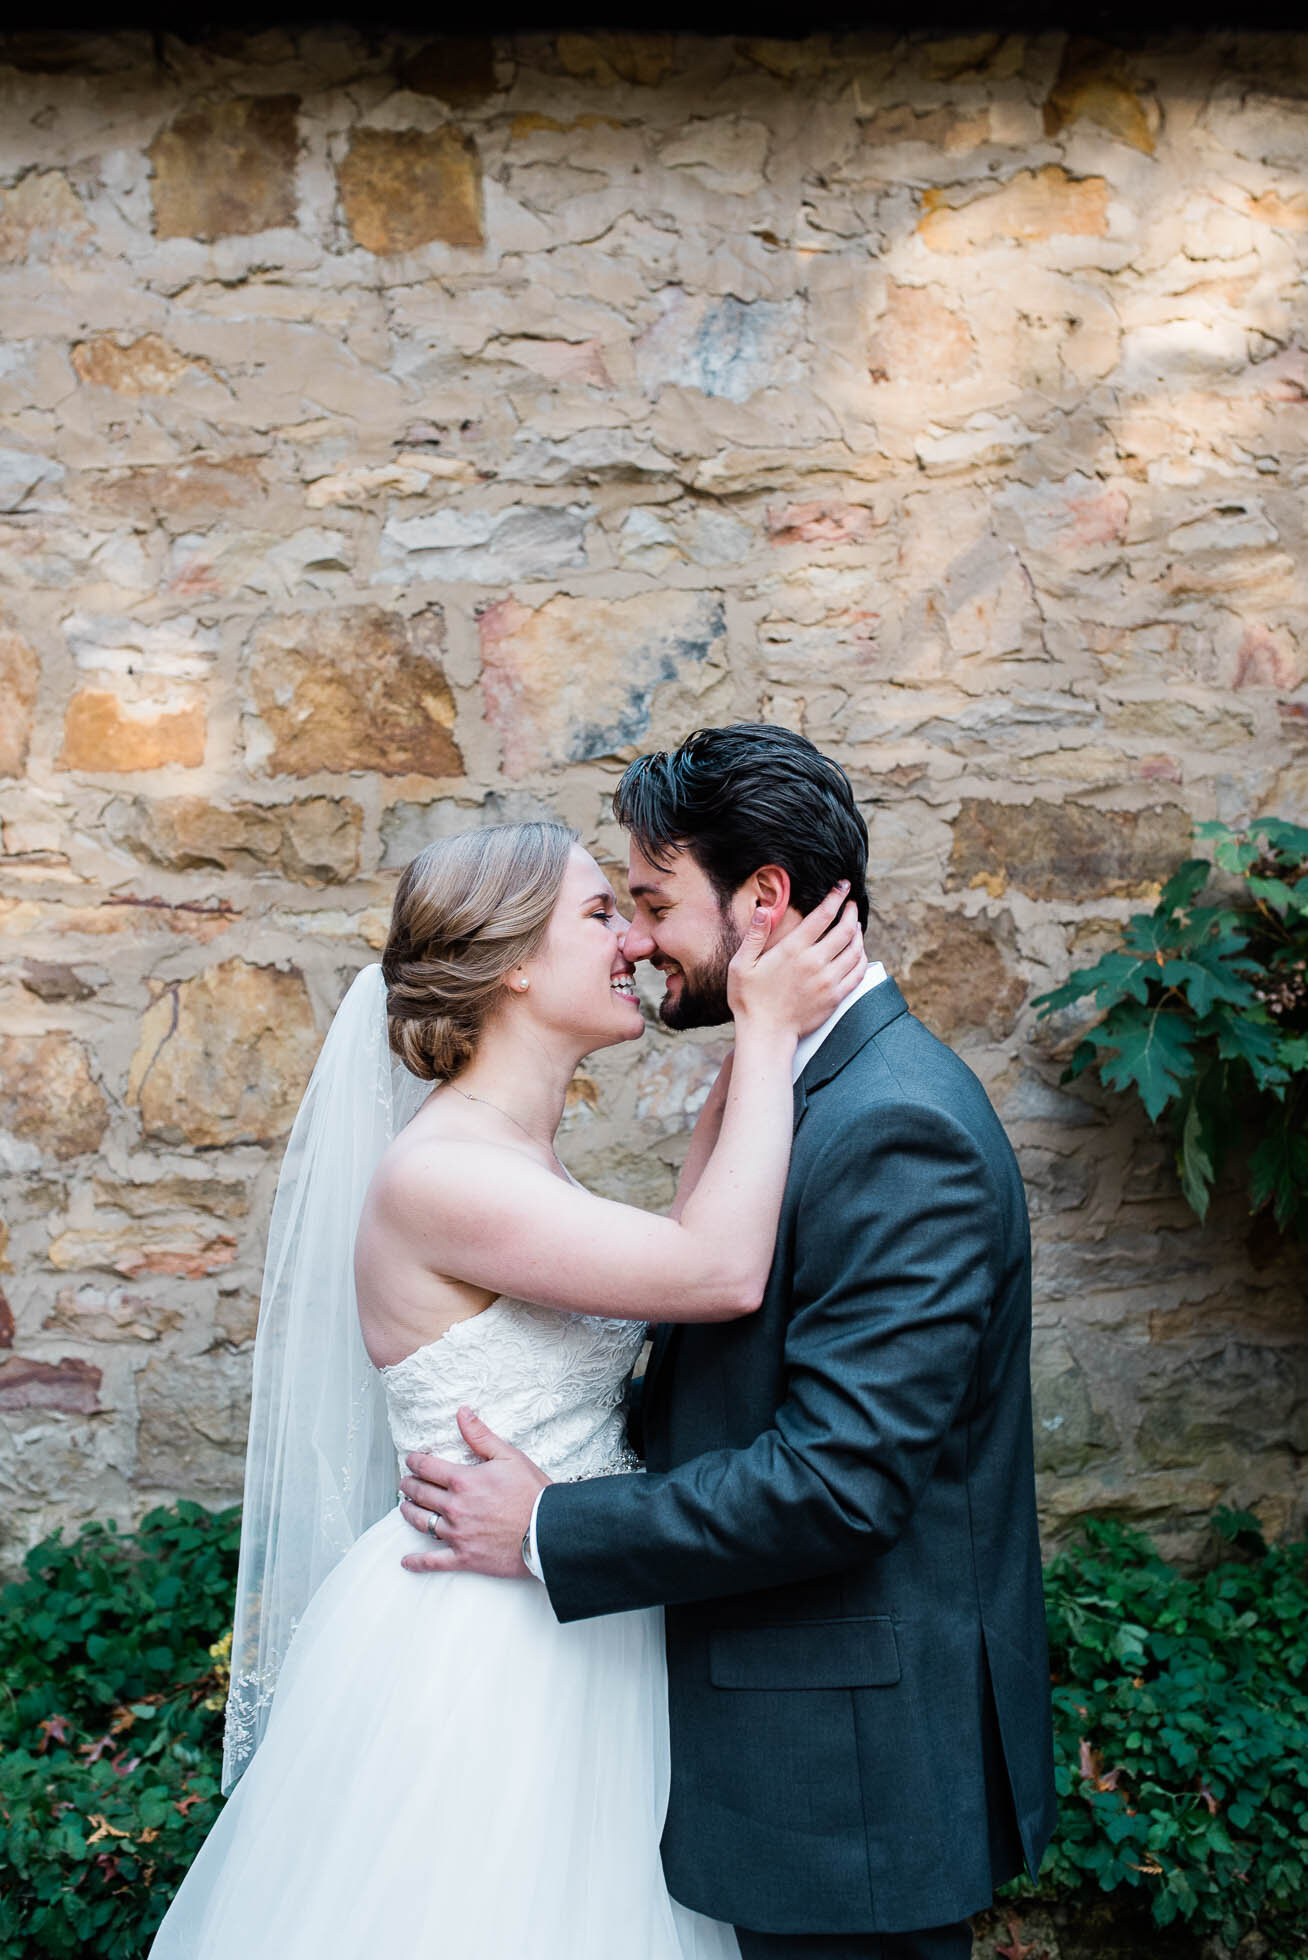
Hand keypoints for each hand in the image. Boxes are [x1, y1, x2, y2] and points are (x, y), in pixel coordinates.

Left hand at [397, 1408, 550, 1577]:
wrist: (548, 1531)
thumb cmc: (533, 1493)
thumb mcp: (509, 1456)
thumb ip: (481, 1436)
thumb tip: (462, 1413)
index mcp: (463, 1481)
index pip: (427, 1468)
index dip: (415, 1462)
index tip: (411, 1460)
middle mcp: (455, 1507)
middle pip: (420, 1494)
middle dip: (409, 1485)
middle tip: (405, 1482)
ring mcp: (457, 1534)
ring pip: (421, 1523)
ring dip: (408, 1513)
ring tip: (405, 1507)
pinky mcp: (464, 1557)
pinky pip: (433, 1561)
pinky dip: (417, 1562)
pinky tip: (406, 1561)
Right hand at [728, 882, 866, 1037]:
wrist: (766, 1034)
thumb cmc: (749, 1000)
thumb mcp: (741, 965)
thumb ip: (755, 936)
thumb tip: (764, 910)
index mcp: (792, 950)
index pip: (822, 916)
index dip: (836, 897)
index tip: (842, 887)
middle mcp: (815, 962)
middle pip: (845, 930)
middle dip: (851, 912)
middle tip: (851, 904)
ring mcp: (828, 981)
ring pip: (855, 950)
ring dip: (858, 934)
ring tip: (855, 926)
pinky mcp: (835, 997)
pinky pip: (857, 972)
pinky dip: (862, 958)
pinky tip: (858, 952)